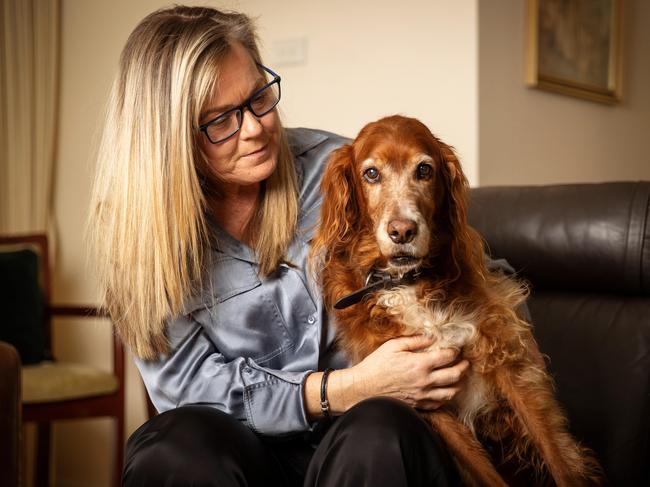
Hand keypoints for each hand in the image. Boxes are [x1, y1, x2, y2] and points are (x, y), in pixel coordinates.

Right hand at [343, 335, 469, 410]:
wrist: (363, 388)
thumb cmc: (376, 366)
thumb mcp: (393, 346)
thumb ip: (415, 340)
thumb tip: (432, 337)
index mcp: (420, 364)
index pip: (447, 356)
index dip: (455, 350)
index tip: (456, 347)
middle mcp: (425, 381)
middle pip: (455, 375)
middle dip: (463, 366)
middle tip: (465, 362)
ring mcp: (422, 395)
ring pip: (451, 392)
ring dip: (458, 383)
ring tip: (459, 376)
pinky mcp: (418, 405)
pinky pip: (439, 403)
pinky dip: (446, 396)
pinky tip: (445, 390)